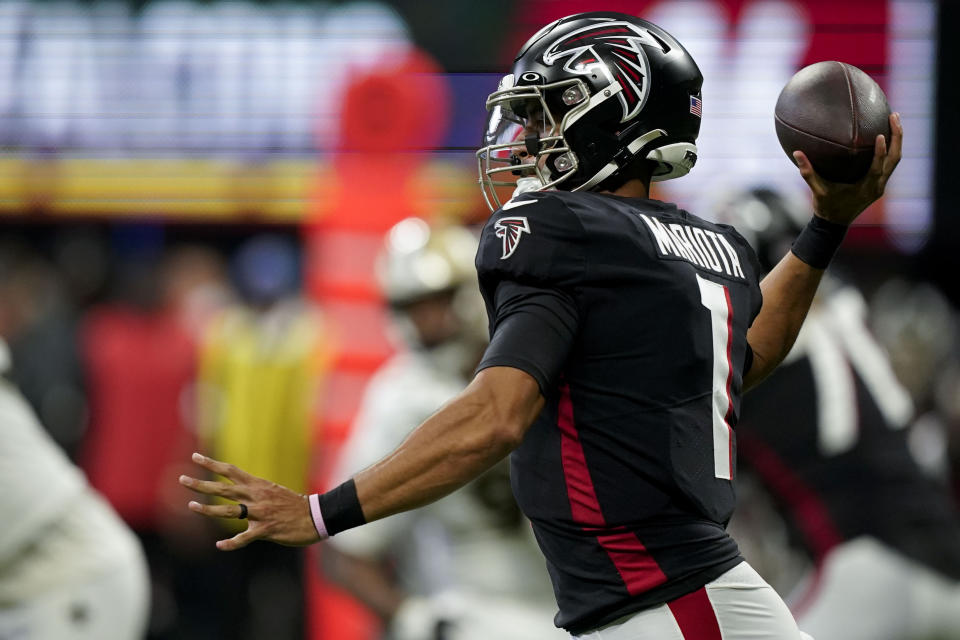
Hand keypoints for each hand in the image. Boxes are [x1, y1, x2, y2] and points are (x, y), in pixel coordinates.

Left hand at [179, 452, 319, 550]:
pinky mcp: (266, 530)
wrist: (316, 516)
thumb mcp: (274, 491)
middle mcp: (256, 496)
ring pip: (229, 511)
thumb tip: (240, 491)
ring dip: (208, 509)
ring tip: (191, 506)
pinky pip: (244, 538)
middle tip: (182, 479)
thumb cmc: (295, 505)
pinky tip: (219, 545)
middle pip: (224, 488)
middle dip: (201, 484)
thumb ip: (255, 492)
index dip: (212, 464)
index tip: (195, 458)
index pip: (230, 471)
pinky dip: (231, 543)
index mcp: (258, 485)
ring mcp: (260, 513)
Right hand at [793, 112, 902, 225]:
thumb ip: (808, 172)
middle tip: (894, 116)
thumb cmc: (826, 207)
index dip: (881, 152)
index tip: (881, 134)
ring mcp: (881, 184)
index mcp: (866, 188)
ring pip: (895, 159)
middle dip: (898, 137)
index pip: (878, 168)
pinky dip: (890, 147)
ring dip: (897, 139)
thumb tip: (796, 152)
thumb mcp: (817, 191)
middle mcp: (878, 186)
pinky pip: (890, 162)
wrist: (835, 223)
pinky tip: (886, 132)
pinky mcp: (880, 182)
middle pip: (895, 158)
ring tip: (894, 118)